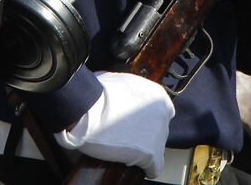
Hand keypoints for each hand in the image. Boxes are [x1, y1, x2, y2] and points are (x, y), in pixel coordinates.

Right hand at [55, 71, 174, 176]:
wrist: (88, 108)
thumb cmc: (98, 93)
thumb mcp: (120, 81)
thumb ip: (130, 90)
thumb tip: (123, 95)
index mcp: (157, 96)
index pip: (161, 112)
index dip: (146, 119)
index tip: (135, 123)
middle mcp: (162, 114)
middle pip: (158, 130)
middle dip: (144, 134)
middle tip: (125, 135)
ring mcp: (159, 134)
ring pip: (156, 148)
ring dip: (142, 150)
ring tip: (125, 150)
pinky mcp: (151, 154)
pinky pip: (154, 168)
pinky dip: (146, 168)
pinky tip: (135, 166)